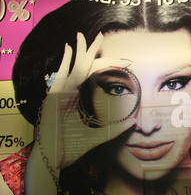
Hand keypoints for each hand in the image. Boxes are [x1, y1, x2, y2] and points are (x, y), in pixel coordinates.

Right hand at [37, 32, 134, 169]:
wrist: (54, 158)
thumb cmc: (72, 147)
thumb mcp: (99, 136)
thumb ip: (115, 130)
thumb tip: (133, 123)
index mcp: (78, 97)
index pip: (94, 74)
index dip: (109, 66)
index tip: (127, 62)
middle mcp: (69, 92)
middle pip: (85, 66)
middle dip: (96, 52)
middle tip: (105, 37)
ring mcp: (60, 94)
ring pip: (75, 67)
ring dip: (82, 51)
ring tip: (90, 36)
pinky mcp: (54, 98)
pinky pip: (60, 76)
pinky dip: (65, 62)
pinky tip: (70, 49)